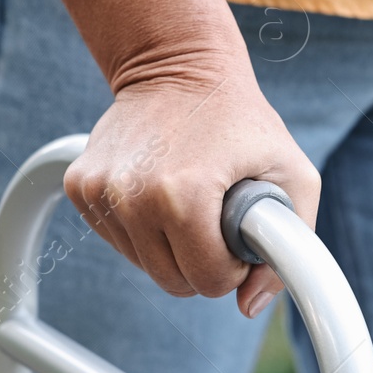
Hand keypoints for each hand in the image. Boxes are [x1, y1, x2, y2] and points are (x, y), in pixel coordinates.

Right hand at [63, 61, 320, 317]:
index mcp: (183, 195)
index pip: (207, 280)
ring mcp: (98, 190)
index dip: (232, 265)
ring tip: (191, 196)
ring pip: (144, 266)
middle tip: (217, 217)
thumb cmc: (242, 122)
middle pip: (173, 281)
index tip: (238, 233)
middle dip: (203, 262)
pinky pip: (119, 241)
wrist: (179, 66)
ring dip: (172, 246)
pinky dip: (143, 229)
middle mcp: (131, 195)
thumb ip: (290, 249)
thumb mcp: (293, 176)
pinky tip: (159, 189)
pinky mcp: (79, 186)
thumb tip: (247, 306)